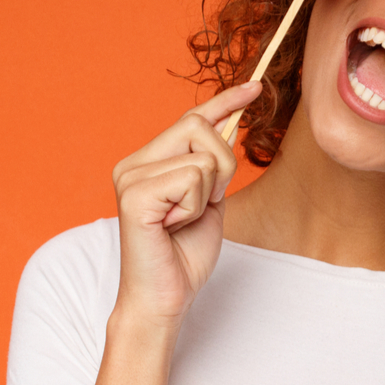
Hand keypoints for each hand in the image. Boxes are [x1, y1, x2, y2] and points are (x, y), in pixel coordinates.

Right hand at [110, 83, 260, 324]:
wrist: (164, 297)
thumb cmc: (184, 254)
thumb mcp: (209, 200)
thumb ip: (213, 164)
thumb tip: (231, 122)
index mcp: (148, 161)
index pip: (189, 118)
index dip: (224, 101)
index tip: (254, 87)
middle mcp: (133, 163)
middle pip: (198, 126)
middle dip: (221, 166)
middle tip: (204, 204)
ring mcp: (130, 177)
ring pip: (202, 156)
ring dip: (207, 194)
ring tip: (183, 220)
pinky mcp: (134, 195)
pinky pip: (191, 178)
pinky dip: (195, 206)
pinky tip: (174, 226)